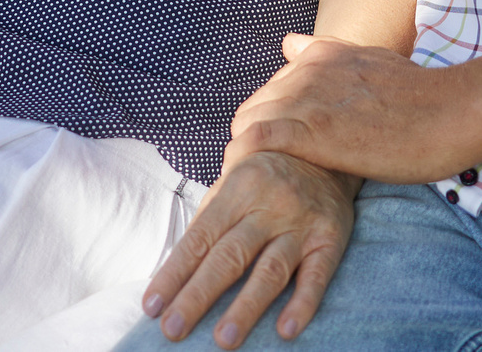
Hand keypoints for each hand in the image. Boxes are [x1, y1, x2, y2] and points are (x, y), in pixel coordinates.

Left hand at [144, 151, 357, 346]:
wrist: (325, 148)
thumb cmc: (266, 175)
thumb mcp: (233, 182)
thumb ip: (208, 220)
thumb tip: (176, 269)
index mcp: (238, 189)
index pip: (200, 238)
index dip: (174, 273)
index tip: (151, 306)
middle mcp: (269, 206)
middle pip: (229, 256)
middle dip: (198, 295)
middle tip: (173, 329)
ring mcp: (301, 224)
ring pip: (270, 270)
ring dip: (246, 307)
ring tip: (224, 339)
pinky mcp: (330, 239)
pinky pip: (317, 275)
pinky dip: (302, 304)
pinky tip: (285, 330)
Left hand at [225, 35, 481, 186]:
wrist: (454, 112)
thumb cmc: (423, 96)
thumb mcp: (371, 60)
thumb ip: (327, 54)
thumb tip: (288, 43)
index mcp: (322, 55)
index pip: (270, 89)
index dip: (270, 120)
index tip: (279, 150)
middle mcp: (308, 71)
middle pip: (254, 106)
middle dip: (253, 139)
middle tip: (265, 174)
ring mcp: (309, 99)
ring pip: (248, 122)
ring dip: (245, 153)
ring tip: (256, 183)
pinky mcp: (315, 132)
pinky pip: (258, 141)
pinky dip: (247, 159)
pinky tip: (255, 180)